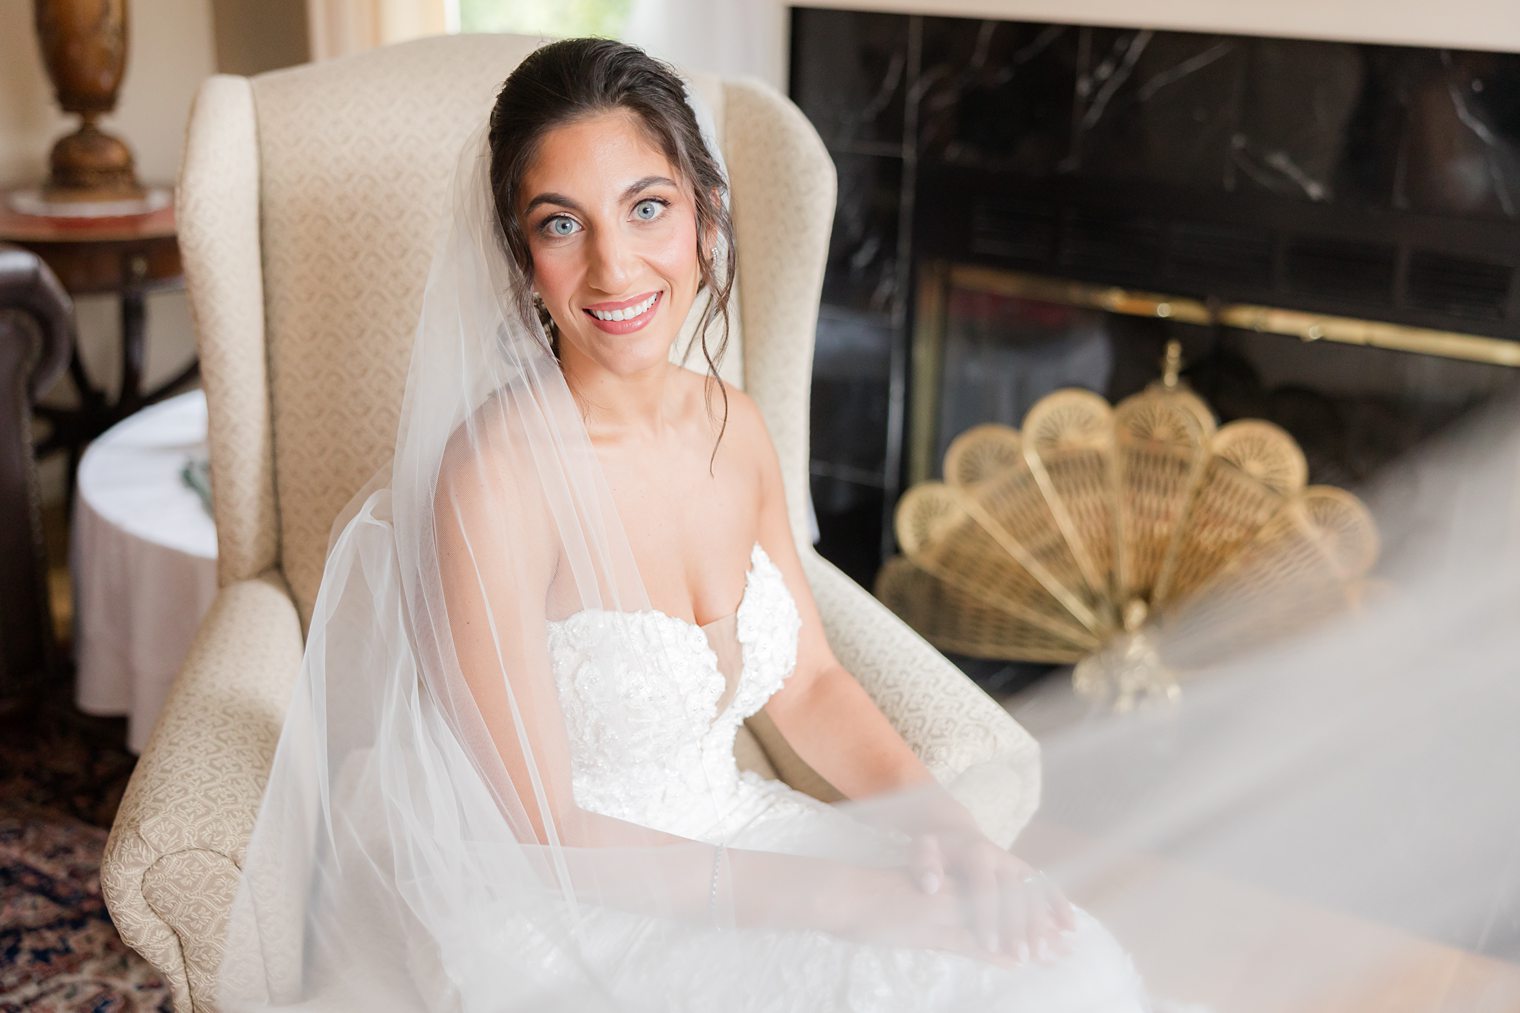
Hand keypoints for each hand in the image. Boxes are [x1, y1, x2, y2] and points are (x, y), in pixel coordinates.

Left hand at [907, 828, 1076, 965]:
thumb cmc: (937, 848)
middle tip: (1021, 955)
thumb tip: (930, 885)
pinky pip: (1046, 887)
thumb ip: (923, 865)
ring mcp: (1016, 865)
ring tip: (1043, 952)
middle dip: (1018, 927)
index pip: (985, 889)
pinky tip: (1069, 927)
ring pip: (1034, 895)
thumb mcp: (923, 849)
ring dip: (1041, 924)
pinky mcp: (1026, 871)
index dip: (988, 917)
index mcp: (977, 853)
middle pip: (1015, 895)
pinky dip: (1059, 905)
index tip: (988, 945)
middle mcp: (1002, 858)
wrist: (957, 832)